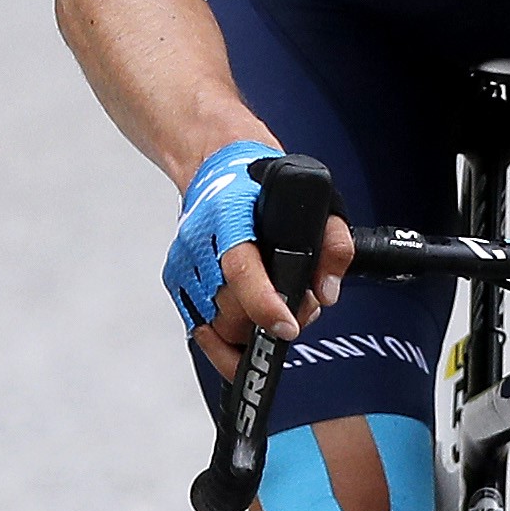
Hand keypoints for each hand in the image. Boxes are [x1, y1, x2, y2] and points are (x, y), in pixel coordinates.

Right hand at [165, 139, 351, 377]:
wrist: (217, 166)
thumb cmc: (262, 185)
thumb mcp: (315, 200)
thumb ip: (332, 244)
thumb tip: (325, 292)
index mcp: (230, 215)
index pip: (241, 270)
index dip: (264, 305)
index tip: (286, 326)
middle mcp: (201, 241)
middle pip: (230, 309)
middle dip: (266, 323)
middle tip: (294, 314)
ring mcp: (185, 263)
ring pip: (215, 326)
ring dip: (248, 334)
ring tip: (273, 316)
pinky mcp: (177, 280)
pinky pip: (198, 329)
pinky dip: (223, 344)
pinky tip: (244, 343)